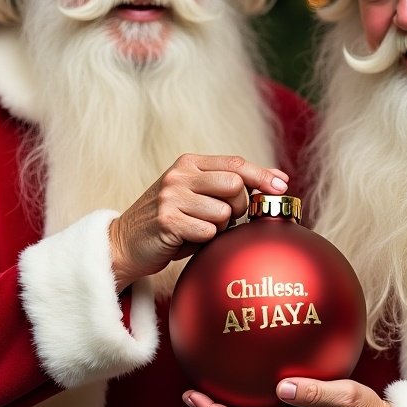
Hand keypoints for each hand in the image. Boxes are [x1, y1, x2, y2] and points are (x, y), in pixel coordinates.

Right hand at [109, 154, 288, 290]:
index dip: (262, 175)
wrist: (124, 243)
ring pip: (224, 212)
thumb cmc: (171, 222)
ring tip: (198, 229)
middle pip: (235, 186)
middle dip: (238, 207)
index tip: (282, 186)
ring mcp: (172, 196)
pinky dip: (204, 240)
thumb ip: (230, 187)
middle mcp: (180, 175)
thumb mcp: (197, 195)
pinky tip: (186, 238)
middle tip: (223, 218)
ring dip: (219, 227)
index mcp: (189, 163)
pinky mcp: (167, 220)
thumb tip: (278, 180)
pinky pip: (208, 232)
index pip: (235, 163)